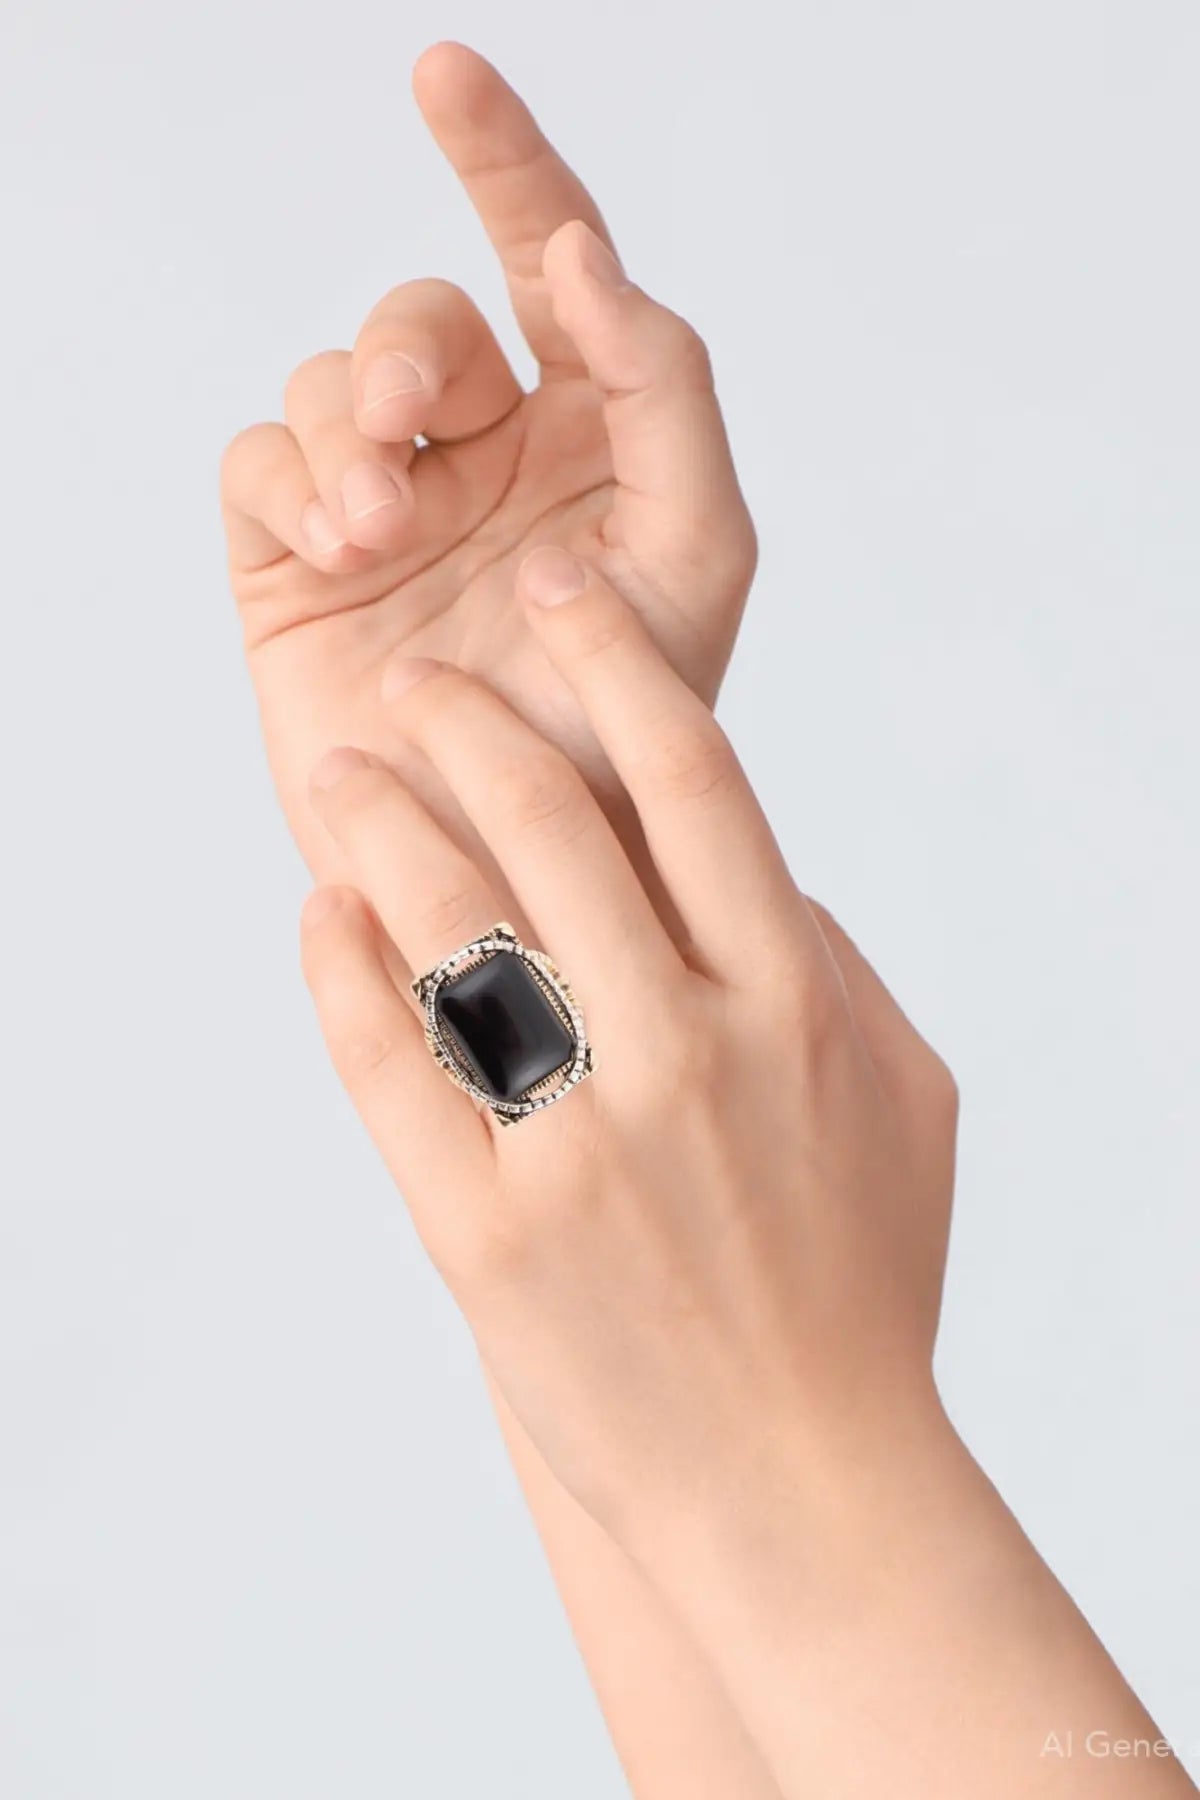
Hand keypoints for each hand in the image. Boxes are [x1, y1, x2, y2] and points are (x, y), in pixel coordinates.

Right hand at [220, 42, 754, 887]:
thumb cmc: (635, 736)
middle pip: (419, 321)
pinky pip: (259, 460)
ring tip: (377, 530)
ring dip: (348, 433)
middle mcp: (488, 457)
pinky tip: (335, 549)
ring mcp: (389, 506)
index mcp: (592, 437)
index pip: (545, 259)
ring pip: (331, 381)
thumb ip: (665, 390)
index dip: (501, 157)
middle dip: (407, 354)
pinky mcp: (295, 562)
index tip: (443, 73)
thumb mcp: (696, 554)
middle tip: (413, 431)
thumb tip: (577, 254)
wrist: (530, 878)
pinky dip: (288, 482)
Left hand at [298, 545, 957, 1555]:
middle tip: (422, 679)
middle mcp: (686, 1054)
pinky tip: (317, 912)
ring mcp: (579, 1147)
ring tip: (345, 770)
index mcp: (790, 1002)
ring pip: (452, 930)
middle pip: (554, 828)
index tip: (565, 595)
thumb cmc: (858, 1280)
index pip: (694, 781)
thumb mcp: (900, 1099)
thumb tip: (740, 858)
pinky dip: (340, 973)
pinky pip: (388, 1068)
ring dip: (384, 825)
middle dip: (473, 722)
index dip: (619, 662)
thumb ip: (829, 959)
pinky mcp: (486, 1234)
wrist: (796, 1481)